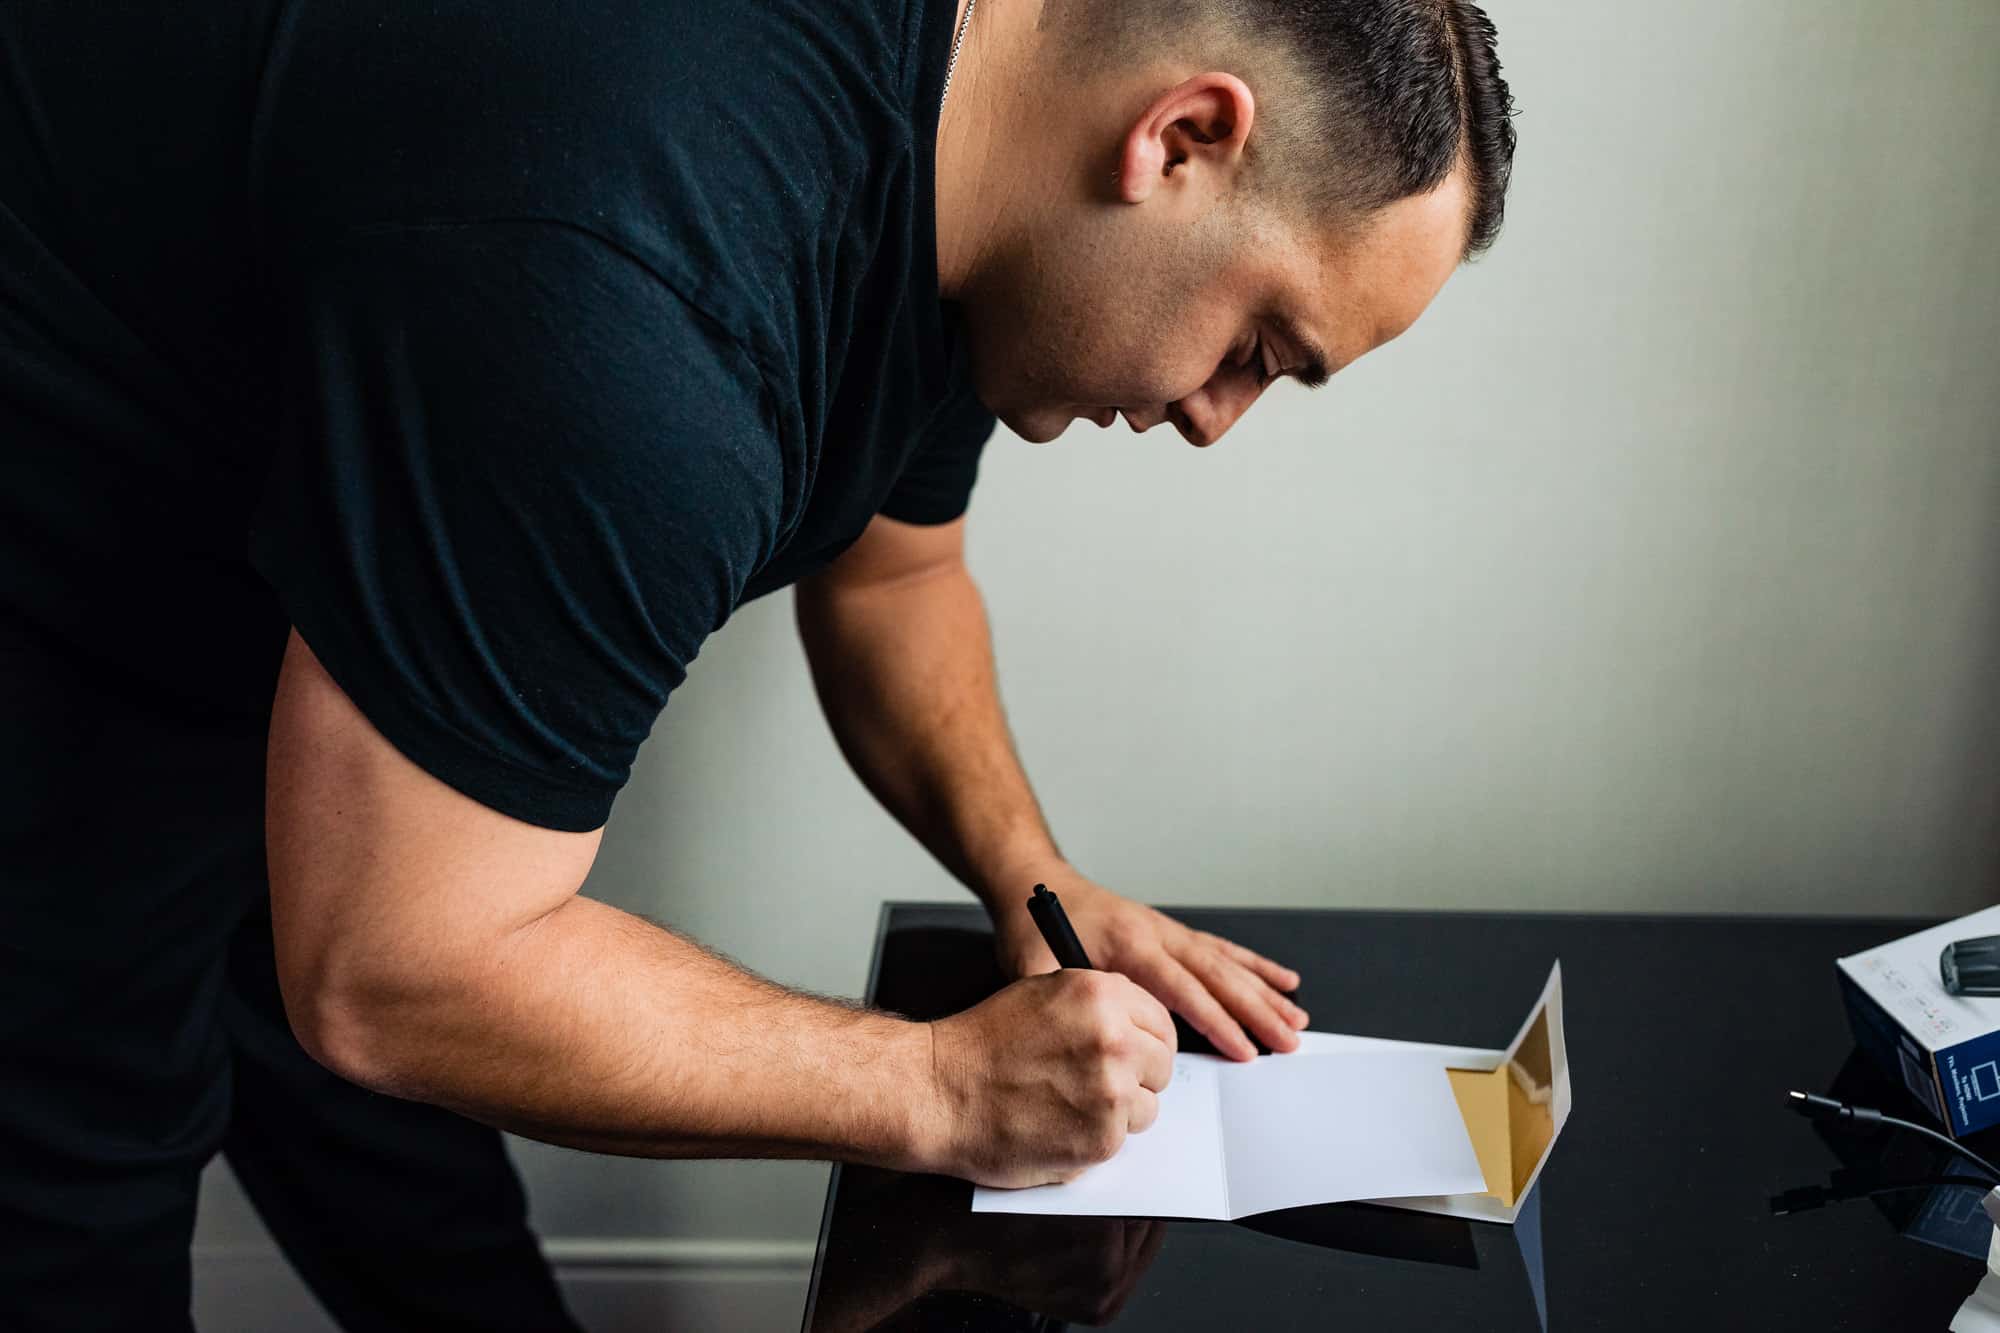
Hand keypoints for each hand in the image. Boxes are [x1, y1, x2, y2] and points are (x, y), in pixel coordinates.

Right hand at [922, 969, 1175, 1187]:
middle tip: (1101, 1082)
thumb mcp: (1043, 993)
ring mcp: (1112, 1092)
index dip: (1148, 1039)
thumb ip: (1096, 1006)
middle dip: (1138, 1075)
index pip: (1161, 1020)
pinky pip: (1122, 1139)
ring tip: (1072, 1104)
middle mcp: (1115, 1040)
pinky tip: (1060, 1125)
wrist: (940, 1091)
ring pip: (1147, 1106)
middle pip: (1162, 1064)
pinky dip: (1097, 1138)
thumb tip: (1135, 1028)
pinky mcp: (1102, 1139)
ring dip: (1120, 1110)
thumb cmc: (982, 1044)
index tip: (1139, 1051)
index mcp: (1102, 995)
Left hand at [990, 867, 1307, 1061]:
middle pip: (1216, 975)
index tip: (1244, 1050)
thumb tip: (1085, 1040)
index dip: (1214, 1021)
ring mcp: (1166, 929)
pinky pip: (1219, 949)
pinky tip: (1282, 979)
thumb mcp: (1029, 966)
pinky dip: (1253, 965)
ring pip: (1225, 962)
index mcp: (1126, 944)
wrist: (1032, 879)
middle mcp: (1155, 932)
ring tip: (1297, 1016)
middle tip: (1290, 1040)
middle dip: (1256, 1010)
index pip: (1180, 989)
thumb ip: (1060, 1001)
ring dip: (1263, 990)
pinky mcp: (1169, 931)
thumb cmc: (1030, 924)